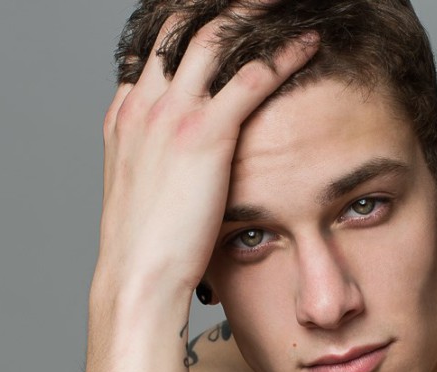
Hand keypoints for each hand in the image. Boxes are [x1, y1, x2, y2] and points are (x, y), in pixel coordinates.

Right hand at [97, 13, 317, 299]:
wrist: (136, 279)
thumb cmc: (148, 249)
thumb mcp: (146, 194)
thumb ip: (160, 164)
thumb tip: (184, 166)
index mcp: (128, 116)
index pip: (159, 51)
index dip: (192, 28)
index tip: (226, 19)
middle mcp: (145, 104)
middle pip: (182, 28)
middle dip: (222, 7)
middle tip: (260, 0)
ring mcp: (171, 116)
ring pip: (214, 37)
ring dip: (253, 13)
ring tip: (284, 3)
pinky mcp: (204, 136)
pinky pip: (251, 77)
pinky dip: (283, 53)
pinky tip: (309, 42)